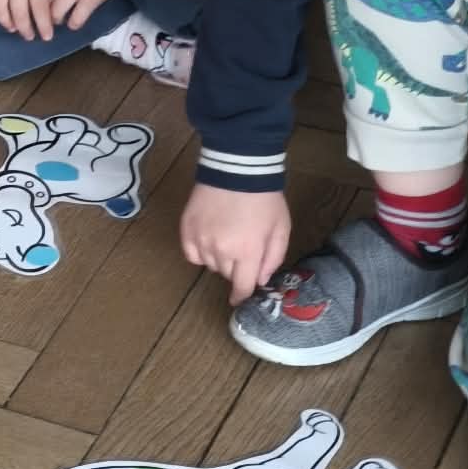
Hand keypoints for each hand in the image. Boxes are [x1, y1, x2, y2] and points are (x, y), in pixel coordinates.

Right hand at [181, 183, 291, 305]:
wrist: (237, 169)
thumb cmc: (264, 199)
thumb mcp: (281, 229)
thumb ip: (273, 258)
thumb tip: (260, 279)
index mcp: (247, 252)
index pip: (242, 286)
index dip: (242, 296)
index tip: (240, 299)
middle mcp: (221, 251)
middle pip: (226, 274)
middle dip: (236, 267)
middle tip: (242, 247)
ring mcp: (201, 240)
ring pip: (210, 264)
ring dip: (219, 258)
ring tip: (227, 238)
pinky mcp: (186, 229)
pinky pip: (192, 254)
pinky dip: (200, 252)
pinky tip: (209, 239)